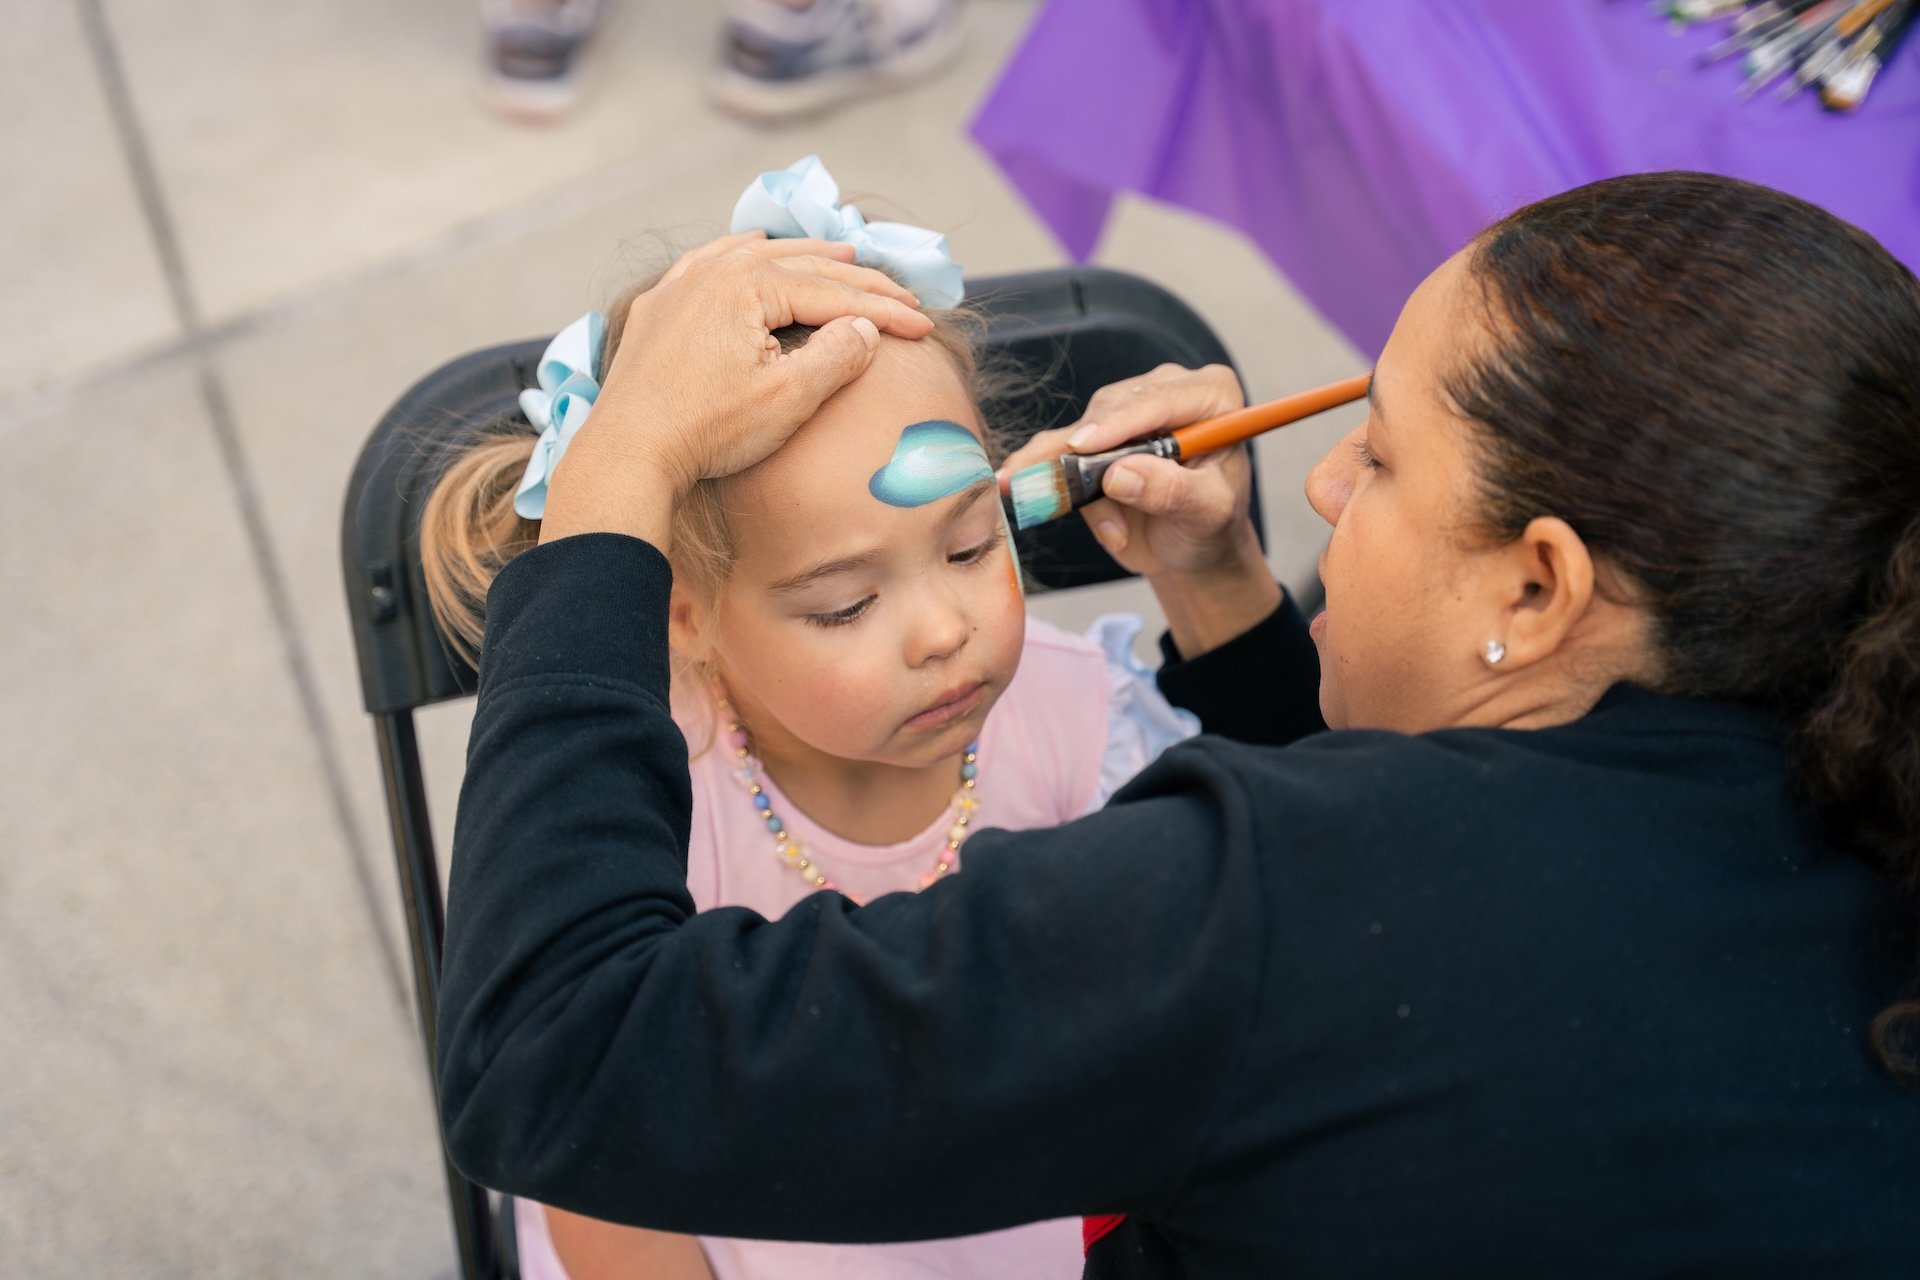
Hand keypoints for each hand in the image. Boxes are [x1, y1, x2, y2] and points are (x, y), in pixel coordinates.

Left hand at [539, 234, 933, 545]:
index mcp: (750, 285)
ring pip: (757, 255)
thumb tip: (866, 330)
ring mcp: (681, 286)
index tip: (923, 326)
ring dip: (806, 255)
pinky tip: (750, 245)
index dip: (885, 311)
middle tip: (903, 293)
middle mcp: (714, 271)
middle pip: (803, 267)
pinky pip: (710, 263)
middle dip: (858, 281)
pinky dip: (742, 253)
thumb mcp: (788, 398)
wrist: (628, 453)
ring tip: (846, 253)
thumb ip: (837, 356)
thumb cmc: (709, 430)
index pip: (835, 293)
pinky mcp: (660, 309)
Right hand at [997, 363, 1279, 655]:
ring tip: (1054, 509)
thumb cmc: (1211, 526)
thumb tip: (1121, 475)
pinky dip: (1036, 466)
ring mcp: (1126, 411)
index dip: (1119, 422)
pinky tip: (1012, 479)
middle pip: (1113, 409)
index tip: (1084, 446)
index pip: (1160, 399)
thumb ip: (1171, 491)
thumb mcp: (1208, 513)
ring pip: (1080, 433)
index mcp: (1211, 394)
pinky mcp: (1093, 436)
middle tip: (1074, 497)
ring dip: (1069, 478)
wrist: (1189, 548)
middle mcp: (1167, 391)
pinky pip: (1057, 447)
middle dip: (1088, 457)